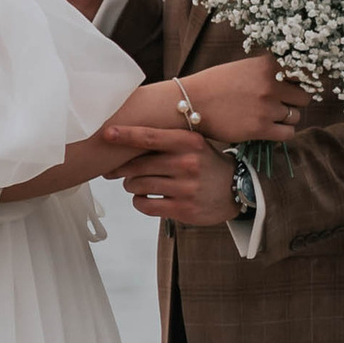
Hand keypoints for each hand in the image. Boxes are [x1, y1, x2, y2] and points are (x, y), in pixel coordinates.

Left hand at [109, 132, 246, 228]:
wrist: (236, 189)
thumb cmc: (206, 163)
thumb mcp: (193, 144)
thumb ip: (165, 142)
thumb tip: (124, 141)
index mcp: (189, 142)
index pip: (151, 137)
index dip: (126, 135)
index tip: (107, 133)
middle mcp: (187, 164)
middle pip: (138, 165)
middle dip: (121, 168)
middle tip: (113, 170)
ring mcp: (186, 188)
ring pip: (139, 185)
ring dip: (130, 185)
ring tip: (135, 183)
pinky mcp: (183, 209)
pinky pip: (146, 205)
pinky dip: (139, 201)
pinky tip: (144, 198)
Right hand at [179, 53, 302, 144]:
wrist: (191, 102)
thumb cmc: (216, 84)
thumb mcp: (245, 67)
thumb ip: (270, 71)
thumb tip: (297, 79)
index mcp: (268, 65)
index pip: (304, 73)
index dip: (303, 82)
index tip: (295, 88)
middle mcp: (271, 85)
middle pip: (304, 97)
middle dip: (294, 102)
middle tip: (280, 104)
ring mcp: (266, 107)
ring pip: (296, 116)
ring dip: (286, 118)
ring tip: (269, 116)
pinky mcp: (260, 128)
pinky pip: (288, 133)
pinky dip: (283, 132)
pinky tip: (270, 129)